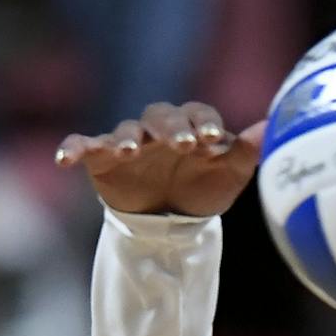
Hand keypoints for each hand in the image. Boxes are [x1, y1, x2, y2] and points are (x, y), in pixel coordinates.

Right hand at [56, 101, 266, 217]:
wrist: (169, 222)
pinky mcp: (102, 159)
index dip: (204, 122)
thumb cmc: (202, 190)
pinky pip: (84, 145)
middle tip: (181, 144)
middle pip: (161, 115)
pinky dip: (74, 148)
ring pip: (126, 130)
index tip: (213, 138)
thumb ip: (246, 152)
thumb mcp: (227, 176)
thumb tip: (271, 128)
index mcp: (191, 127)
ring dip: (127, 137)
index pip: (198, 114)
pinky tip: (64, 160)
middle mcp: (159, 129)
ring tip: (130, 150)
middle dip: (170, 127)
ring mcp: (129, 142)